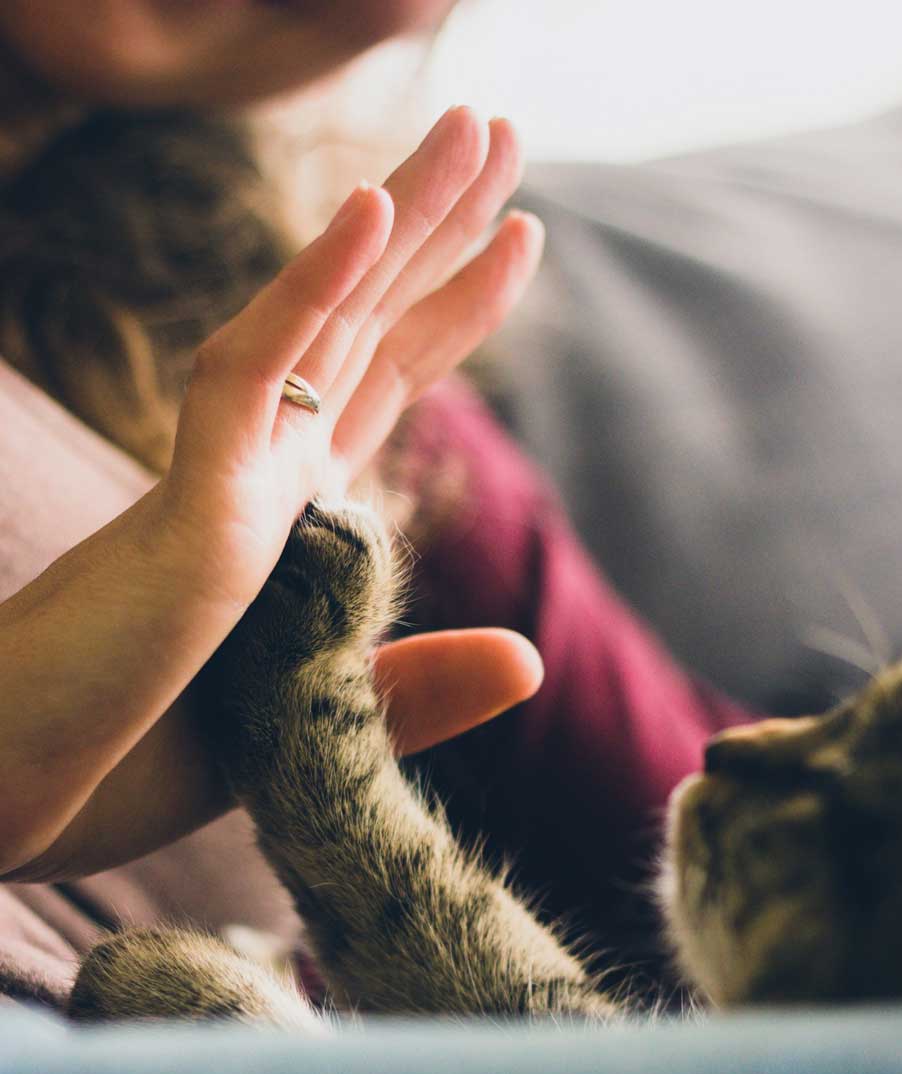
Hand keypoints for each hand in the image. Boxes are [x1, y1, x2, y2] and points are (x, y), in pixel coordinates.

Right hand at [0, 108, 545, 879]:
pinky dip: (311, 290)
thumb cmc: (135, 759)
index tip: (517, 237)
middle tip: (502, 131)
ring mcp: (226, 478)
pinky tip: (373, 210)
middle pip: (370, 323)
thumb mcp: (316, 725)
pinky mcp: (188, 505)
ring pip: (327, 319)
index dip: (451, 303)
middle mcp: (264, 473)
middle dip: (440, 226)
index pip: (385, 380)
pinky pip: (252, 374)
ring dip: (402, 218)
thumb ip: (418, 687)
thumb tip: (531, 658)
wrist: (13, 800)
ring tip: (479, 127)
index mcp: (292, 514)